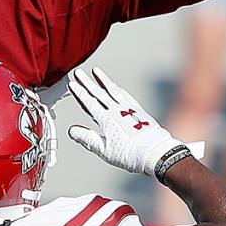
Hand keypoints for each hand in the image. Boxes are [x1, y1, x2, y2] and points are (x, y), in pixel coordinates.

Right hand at [68, 67, 185, 176]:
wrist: (154, 151)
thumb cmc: (129, 154)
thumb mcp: (104, 150)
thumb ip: (87, 138)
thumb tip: (72, 130)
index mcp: (107, 119)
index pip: (90, 103)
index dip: (80, 93)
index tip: (72, 84)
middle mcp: (117, 110)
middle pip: (99, 93)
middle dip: (87, 82)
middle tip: (79, 73)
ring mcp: (128, 108)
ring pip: (112, 90)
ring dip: (103, 80)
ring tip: (96, 71)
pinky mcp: (138, 110)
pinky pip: (124, 95)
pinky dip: (117, 89)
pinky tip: (115, 86)